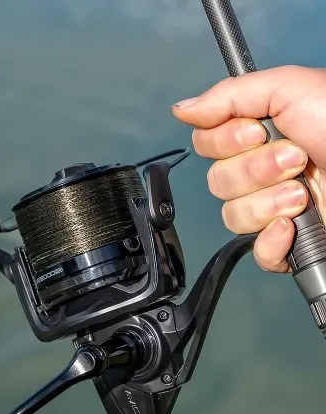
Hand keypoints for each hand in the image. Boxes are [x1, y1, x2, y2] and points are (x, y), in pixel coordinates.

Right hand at [172, 65, 325, 271]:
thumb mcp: (291, 89)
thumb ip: (230, 95)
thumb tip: (181, 108)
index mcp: (259, 137)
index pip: (206, 145)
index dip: (222, 143)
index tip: (256, 133)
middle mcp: (263, 172)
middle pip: (217, 183)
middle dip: (254, 171)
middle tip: (295, 160)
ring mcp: (275, 209)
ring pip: (233, 217)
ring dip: (268, 204)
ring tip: (303, 194)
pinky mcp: (289, 244)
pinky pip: (257, 253)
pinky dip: (271, 244)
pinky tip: (293, 227)